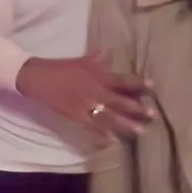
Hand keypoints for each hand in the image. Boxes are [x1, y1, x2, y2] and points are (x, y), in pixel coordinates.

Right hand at [15, 56, 154, 138]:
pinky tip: (113, 141)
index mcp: (98, 75)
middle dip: (137, 109)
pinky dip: (103, 134)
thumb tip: (109, 50)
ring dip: (125, 124)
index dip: (138, 84)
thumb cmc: (59, 67)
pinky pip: (93, 126)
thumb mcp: (81, 59)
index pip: (123, 81)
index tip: (153, 87)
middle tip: (153, 115)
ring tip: (140, 131)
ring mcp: (86, 105)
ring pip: (110, 116)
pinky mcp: (76, 116)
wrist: (37, 77)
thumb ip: (97, 57)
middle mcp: (95, 91)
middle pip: (120, 101)